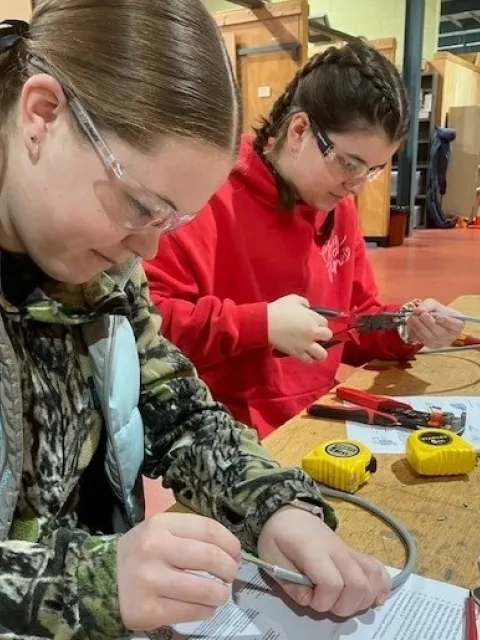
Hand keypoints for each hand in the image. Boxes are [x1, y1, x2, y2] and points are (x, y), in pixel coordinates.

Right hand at [117, 513, 239, 630]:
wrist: (103, 579)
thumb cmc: (141, 553)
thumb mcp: (160, 531)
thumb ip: (191, 534)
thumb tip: (231, 550)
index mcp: (160, 525)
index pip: (209, 529)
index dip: (230, 543)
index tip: (236, 553)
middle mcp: (154, 549)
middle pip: (210, 557)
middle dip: (229, 569)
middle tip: (230, 575)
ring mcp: (149, 581)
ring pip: (205, 589)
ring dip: (221, 593)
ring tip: (220, 593)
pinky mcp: (148, 611)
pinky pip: (192, 611)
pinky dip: (206, 610)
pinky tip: (204, 606)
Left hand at [257, 506, 390, 617]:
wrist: (287, 514)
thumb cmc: (278, 536)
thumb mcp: (271, 558)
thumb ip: (289, 583)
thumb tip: (309, 600)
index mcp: (313, 549)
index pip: (331, 582)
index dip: (322, 600)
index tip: (308, 598)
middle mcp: (336, 549)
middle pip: (358, 584)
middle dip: (344, 605)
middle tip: (327, 603)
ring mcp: (348, 550)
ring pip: (372, 577)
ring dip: (362, 599)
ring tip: (344, 602)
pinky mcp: (354, 553)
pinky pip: (377, 567)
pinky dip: (380, 585)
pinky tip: (374, 598)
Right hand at [267, 295, 332, 363]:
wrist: (265, 322)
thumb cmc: (278, 309)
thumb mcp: (293, 299)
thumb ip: (304, 303)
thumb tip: (308, 308)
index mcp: (313, 318)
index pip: (325, 323)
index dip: (319, 324)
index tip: (313, 324)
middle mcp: (312, 332)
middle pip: (328, 336)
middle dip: (323, 336)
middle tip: (315, 336)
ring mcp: (305, 344)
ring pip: (322, 354)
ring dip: (320, 352)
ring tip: (314, 350)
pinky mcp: (297, 353)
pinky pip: (308, 360)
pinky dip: (308, 358)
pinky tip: (304, 354)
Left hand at [406, 299, 464, 347]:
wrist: (433, 320)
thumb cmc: (437, 312)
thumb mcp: (434, 305)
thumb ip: (427, 305)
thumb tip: (418, 311)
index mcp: (457, 324)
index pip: (455, 325)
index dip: (447, 322)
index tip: (439, 318)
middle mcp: (451, 336)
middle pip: (440, 332)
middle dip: (429, 323)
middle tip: (421, 315)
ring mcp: (441, 343)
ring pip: (430, 338)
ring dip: (419, 328)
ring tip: (413, 318)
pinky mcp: (431, 346)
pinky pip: (422, 341)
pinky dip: (415, 332)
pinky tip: (411, 324)